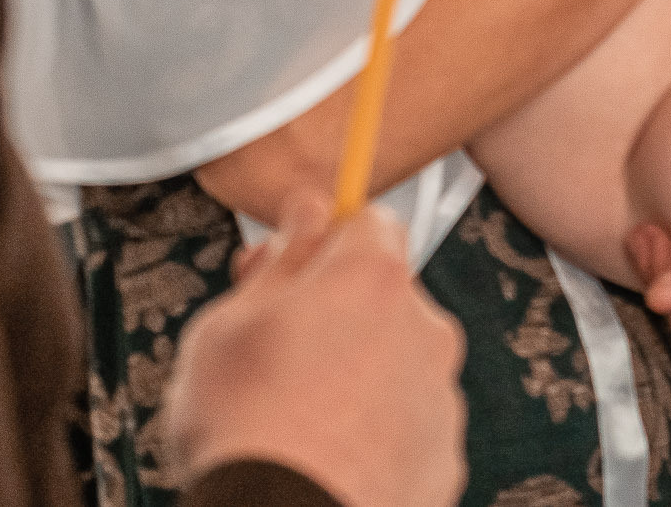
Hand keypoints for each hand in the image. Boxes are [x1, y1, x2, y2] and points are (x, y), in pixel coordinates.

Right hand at [167, 192, 466, 506]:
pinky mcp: (444, 457)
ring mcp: (440, 396)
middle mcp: (423, 328)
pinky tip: (330, 456)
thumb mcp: (226, 324)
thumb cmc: (243, 430)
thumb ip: (279, 260)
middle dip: (341, 313)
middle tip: (281, 354)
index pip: (368, 221)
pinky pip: (410, 425)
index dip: (326, 240)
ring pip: (399, 362)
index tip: (295, 264)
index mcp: (372, 279)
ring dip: (361, 375)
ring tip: (300, 419)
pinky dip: (379, 433)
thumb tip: (306, 213)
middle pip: (386, 296)